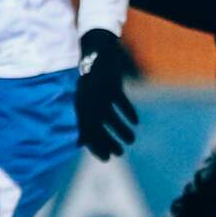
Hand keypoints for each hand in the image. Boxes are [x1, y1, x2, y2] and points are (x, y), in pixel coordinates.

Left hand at [75, 29, 138, 159]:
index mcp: (81, 109)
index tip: (107, 158)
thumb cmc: (89, 86)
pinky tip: (135, 122)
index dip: (96, 147)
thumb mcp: (82, 104)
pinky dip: (129, 113)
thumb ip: (82, 123)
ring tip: (131, 139)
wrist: (96, 58)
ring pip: (112, 118)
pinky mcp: (112, 86)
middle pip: (98, 128)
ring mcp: (100, 94)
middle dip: (109, 143)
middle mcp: (89, 103)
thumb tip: (80, 144)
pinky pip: (122, 103)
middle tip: (121, 153)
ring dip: (122, 131)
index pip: (87, 133)